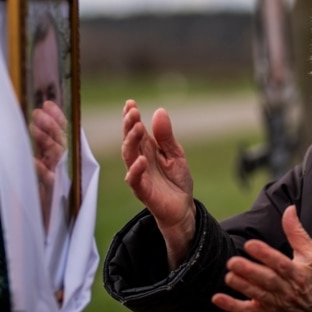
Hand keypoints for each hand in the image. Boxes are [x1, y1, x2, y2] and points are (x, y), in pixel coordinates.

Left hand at [30, 100, 66, 230]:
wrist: (40, 233)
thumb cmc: (33, 202)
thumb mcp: (32, 174)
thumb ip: (33, 154)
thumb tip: (24, 130)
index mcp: (56, 160)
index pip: (61, 134)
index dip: (56, 118)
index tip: (48, 103)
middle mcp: (60, 168)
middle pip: (60, 141)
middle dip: (50, 124)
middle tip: (38, 111)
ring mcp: (57, 180)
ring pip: (56, 155)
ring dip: (45, 139)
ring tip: (33, 125)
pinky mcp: (51, 196)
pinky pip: (46, 179)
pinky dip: (38, 169)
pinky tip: (31, 159)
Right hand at [122, 100, 195, 267]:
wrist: (183, 208)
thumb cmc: (176, 180)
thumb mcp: (176, 154)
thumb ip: (166, 136)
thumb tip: (159, 111)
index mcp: (147, 149)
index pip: (136, 130)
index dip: (131, 117)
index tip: (130, 103)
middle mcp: (140, 160)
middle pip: (129, 140)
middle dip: (129, 125)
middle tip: (132, 111)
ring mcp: (140, 175)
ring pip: (129, 156)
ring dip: (131, 142)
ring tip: (137, 127)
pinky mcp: (143, 191)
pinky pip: (135, 180)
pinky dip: (136, 170)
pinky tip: (142, 159)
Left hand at [212, 205, 311, 311]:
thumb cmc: (311, 277)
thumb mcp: (311, 253)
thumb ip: (297, 232)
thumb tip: (290, 209)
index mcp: (298, 273)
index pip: (281, 263)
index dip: (265, 255)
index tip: (250, 245)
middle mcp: (286, 289)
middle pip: (267, 281)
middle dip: (249, 272)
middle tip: (233, 262)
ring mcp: (275, 303)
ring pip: (257, 295)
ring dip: (241, 286)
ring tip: (229, 276)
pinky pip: (247, 311)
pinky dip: (232, 307)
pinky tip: (217, 298)